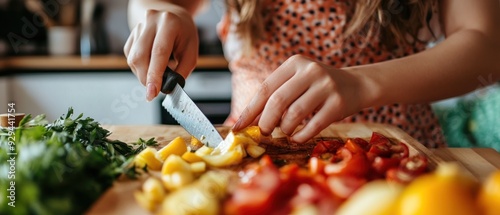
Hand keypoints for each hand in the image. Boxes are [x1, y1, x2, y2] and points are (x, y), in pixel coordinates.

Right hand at [124, 7, 197, 100]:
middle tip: (155, 90)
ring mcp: (139, 26)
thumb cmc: (184, 35)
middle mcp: (151, 21)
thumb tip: (167, 88)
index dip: (154, 75)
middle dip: (146, 79)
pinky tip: (151, 64)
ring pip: (133, 58)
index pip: (159, 52)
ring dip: (143, 73)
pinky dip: (140, 67)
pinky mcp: (131, 34)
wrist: (173, 18)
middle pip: (141, 56)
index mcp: (169, 23)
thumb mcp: (191, 53)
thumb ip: (181, 72)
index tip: (152, 92)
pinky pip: (130, 57)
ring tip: (157, 73)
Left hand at [232, 55, 366, 142]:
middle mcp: (310, 71)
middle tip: (264, 132)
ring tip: (285, 131)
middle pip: (278, 101)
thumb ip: (276, 96)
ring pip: (294, 114)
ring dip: (284, 129)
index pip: (266, 88)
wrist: (357, 85)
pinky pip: (313, 126)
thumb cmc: (318, 87)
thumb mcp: (297, 82)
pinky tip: (297, 137)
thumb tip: (249, 122)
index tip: (238, 127)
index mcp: (295, 63)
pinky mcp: (338, 103)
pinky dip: (301, 136)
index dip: (250, 110)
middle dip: (266, 122)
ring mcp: (326, 86)